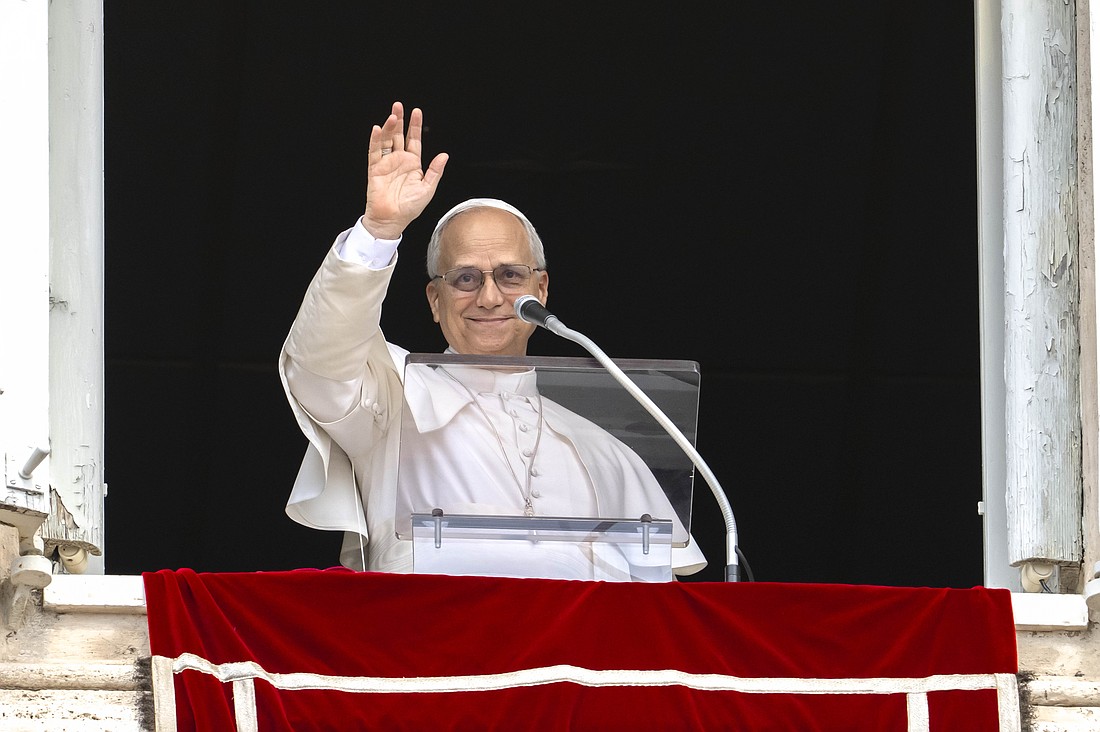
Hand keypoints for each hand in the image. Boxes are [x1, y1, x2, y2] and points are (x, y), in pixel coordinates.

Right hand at [362, 102, 448, 238]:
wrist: (393, 220)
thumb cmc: (410, 207)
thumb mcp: (428, 189)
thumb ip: (435, 171)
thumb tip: (444, 155)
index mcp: (413, 164)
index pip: (414, 140)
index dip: (415, 126)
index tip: (417, 111)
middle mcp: (399, 161)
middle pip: (399, 136)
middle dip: (400, 121)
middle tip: (399, 106)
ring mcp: (387, 163)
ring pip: (387, 140)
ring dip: (389, 128)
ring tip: (392, 116)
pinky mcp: (375, 169)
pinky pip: (374, 152)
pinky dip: (375, 140)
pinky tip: (377, 130)